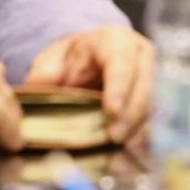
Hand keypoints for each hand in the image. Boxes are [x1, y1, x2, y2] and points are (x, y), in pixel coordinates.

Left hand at [22, 26, 153, 144]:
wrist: (86, 59)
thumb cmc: (70, 59)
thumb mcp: (52, 59)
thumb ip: (44, 72)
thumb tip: (38, 87)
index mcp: (113, 39)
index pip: (120, 61)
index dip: (119, 86)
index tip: (111, 111)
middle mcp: (139, 54)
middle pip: (142, 83)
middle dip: (130, 113)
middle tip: (115, 138)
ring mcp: (149, 75)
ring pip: (149, 102)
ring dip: (135, 126)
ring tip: (119, 147)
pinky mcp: (151, 96)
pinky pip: (149, 116)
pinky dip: (138, 133)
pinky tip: (126, 149)